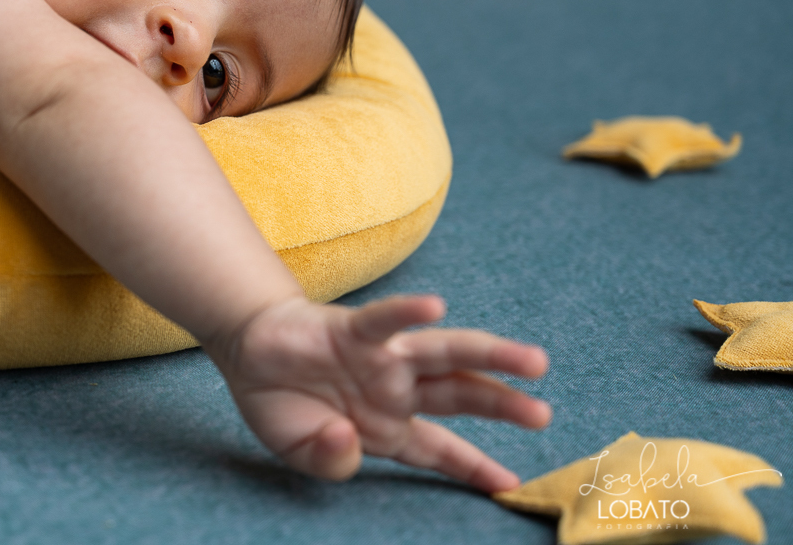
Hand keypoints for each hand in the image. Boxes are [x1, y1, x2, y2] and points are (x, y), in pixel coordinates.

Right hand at [208, 294, 550, 490]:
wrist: (248, 351)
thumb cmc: (283, 403)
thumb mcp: (301, 451)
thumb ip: (327, 459)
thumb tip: (348, 442)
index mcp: (388, 427)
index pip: (440, 450)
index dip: (473, 467)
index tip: (510, 486)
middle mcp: (395, 390)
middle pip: (460, 397)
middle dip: (502, 404)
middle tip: (543, 415)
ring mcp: (380, 359)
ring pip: (443, 354)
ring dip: (487, 357)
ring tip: (532, 361)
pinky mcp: (352, 331)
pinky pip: (384, 321)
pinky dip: (408, 312)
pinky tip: (435, 306)